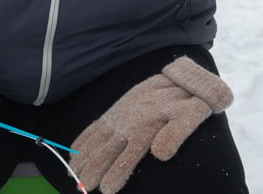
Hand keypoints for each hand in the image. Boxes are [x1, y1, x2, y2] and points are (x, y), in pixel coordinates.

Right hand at [70, 57, 232, 193]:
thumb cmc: (187, 102)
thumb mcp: (189, 115)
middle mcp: (128, 124)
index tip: (107, 189)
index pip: (129, 156)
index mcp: (145, 128)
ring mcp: (118, 117)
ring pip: (96, 140)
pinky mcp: (114, 111)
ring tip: (72, 174)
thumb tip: (160, 153)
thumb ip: (176, 133)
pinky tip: (73, 151)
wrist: (178, 79)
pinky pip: (94, 127)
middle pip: (107, 151)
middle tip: (82, 186)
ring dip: (83, 157)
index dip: (117, 172)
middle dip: (93, 169)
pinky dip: (82, 139)